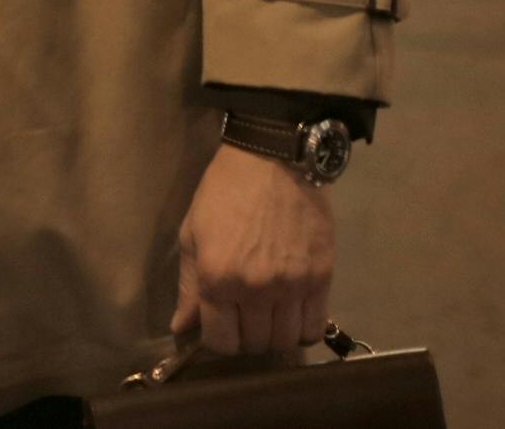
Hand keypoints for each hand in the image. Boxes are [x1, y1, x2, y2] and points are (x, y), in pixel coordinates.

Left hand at [172, 143, 334, 357]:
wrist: (273, 160)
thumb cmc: (224, 192)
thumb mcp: (192, 233)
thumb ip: (188, 286)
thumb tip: (182, 328)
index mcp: (218, 278)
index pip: (220, 341)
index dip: (217, 340)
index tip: (218, 326)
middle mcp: (256, 290)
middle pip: (254, 345)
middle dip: (244, 337)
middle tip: (243, 317)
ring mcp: (292, 287)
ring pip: (284, 341)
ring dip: (273, 335)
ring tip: (268, 315)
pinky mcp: (322, 279)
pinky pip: (314, 327)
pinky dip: (302, 329)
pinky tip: (292, 314)